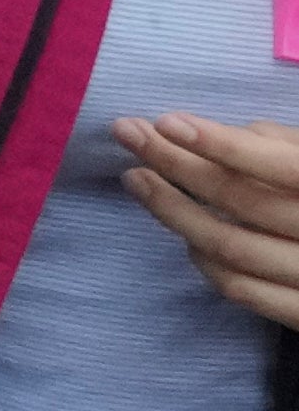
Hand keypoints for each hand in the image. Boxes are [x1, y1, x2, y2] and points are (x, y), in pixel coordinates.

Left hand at [118, 113, 298, 327]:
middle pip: (244, 203)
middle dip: (177, 165)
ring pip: (231, 248)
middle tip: (127, 134)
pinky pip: (242, 290)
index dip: (223, 144)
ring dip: (174, 212)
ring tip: (139, 180)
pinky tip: (184, 236)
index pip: (281, 166)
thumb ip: (286, 147)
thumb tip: (226, 134)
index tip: (166, 120)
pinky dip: (203, 261)